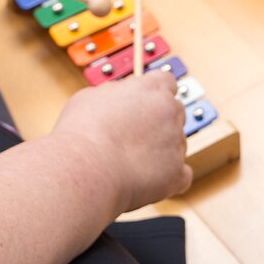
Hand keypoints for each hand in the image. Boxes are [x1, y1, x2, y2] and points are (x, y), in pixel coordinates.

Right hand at [52, 70, 191, 212]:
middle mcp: (171, 112)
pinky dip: (168, 178)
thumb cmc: (81, 132)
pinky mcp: (177, 173)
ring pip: (176, 145)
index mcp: (152, 88)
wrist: (86, 169)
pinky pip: (182, 175)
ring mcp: (177, 143)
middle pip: (174, 113)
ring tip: (127, 163)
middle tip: (131, 138)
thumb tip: (121, 98)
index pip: (166, 82)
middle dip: (158, 124)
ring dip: (160, 152)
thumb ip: (115, 94)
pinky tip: (148, 180)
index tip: (143, 105)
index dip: (154, 95)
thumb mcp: (91, 97)